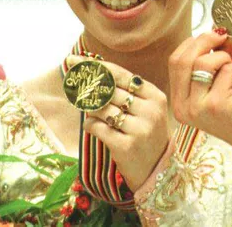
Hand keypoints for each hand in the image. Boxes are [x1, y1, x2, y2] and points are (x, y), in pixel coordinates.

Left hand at [68, 56, 169, 191]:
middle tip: (74, 84)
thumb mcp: (146, 109)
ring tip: (89, 109)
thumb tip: (92, 70)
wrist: (157, 170)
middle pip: (109, 90)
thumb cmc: (147, 134)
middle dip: (88, 87)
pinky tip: (92, 126)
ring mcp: (139, 129)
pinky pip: (98, 127)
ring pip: (102, 108)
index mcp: (155, 96)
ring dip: (89, 107)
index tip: (74, 60)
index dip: (96, 66)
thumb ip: (125, 92)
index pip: (121, 75)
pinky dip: (90, 124)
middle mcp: (149, 111)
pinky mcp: (126, 146)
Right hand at [169, 30, 231, 173]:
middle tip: (225, 36)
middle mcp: (183, 107)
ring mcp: (197, 108)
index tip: (213, 35)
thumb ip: (219, 56)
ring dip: (225, 57)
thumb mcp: (226, 78)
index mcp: (180, 100)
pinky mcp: (215, 106)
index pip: (175, 61)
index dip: (193, 43)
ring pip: (202, 63)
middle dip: (205, 41)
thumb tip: (217, 27)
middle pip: (183, 59)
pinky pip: (225, 71)